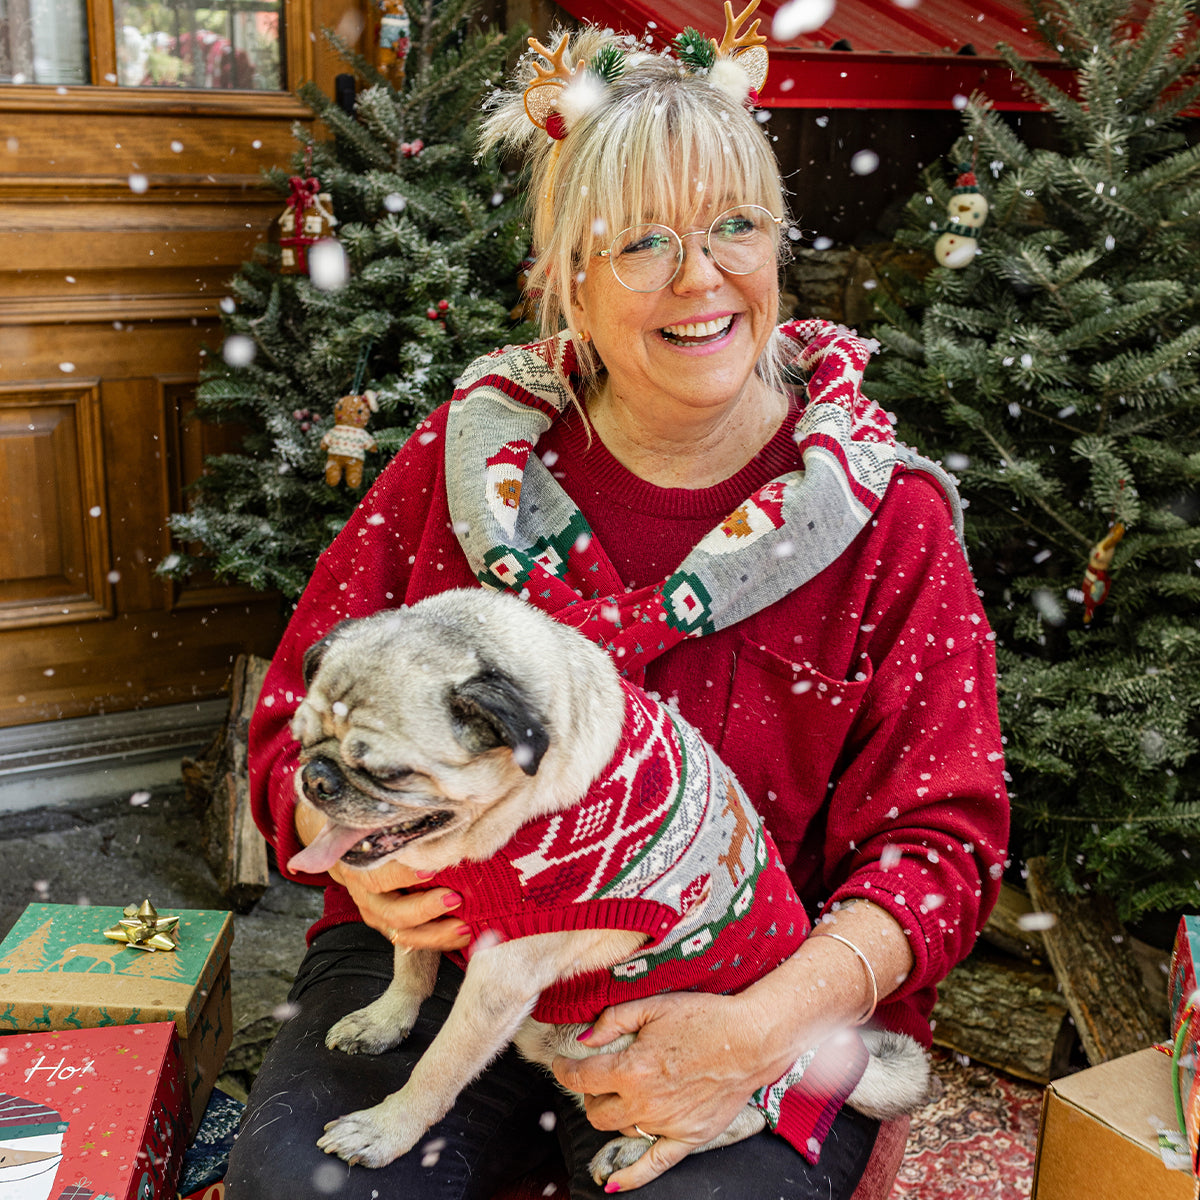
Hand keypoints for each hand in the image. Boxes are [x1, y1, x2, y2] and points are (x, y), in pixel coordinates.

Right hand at [294, 801, 468, 951]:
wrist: (347, 843)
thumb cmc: (356, 826)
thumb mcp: (346, 824)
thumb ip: (332, 840)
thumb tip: (299, 865)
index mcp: (356, 869)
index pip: (377, 877)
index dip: (404, 875)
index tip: (433, 868)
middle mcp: (367, 897)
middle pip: (393, 912)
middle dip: (425, 909)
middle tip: (456, 898)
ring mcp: (379, 912)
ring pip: (404, 933)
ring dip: (436, 934)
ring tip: (465, 926)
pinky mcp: (392, 921)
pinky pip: (414, 938)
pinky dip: (440, 939)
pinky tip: (466, 933)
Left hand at [552, 991, 793, 1191]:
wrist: (750, 1039)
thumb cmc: (704, 1017)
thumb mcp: (653, 1006)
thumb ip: (613, 1021)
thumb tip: (583, 1039)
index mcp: (632, 1069)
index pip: (582, 1078)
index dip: (564, 1071)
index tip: (562, 1065)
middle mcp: (644, 1102)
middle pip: (596, 1111)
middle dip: (588, 1094)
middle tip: (597, 1078)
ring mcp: (665, 1124)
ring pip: (620, 1130)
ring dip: (612, 1114)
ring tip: (620, 1096)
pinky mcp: (687, 1138)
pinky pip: (653, 1166)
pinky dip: (630, 1177)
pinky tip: (612, 1183)